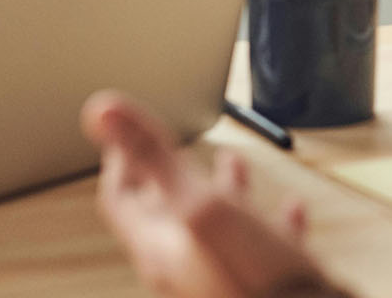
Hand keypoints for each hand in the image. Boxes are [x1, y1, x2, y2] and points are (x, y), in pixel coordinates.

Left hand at [82, 91, 340, 297]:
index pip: (121, 197)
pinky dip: (269, 218)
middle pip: (166, 209)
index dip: (119, 158)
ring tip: (232, 161)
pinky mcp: (259, 280)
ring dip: (221, 187)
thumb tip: (101, 111)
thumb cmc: (248, 274)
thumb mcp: (198, 203)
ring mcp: (221, 272)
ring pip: (215, 223)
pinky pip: (261, 244)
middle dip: (171, 169)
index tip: (125, 130)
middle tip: (173, 143)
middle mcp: (184, 262)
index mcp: (159, 245)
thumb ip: (153, 156)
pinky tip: (290, 208)